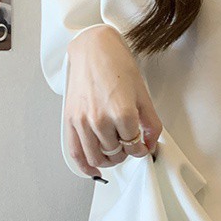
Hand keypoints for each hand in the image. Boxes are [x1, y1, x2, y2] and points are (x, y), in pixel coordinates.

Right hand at [64, 25, 161, 178]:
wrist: (94, 49)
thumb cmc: (117, 66)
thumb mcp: (143, 95)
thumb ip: (151, 124)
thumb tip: (149, 144)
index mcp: (122, 112)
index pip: (134, 146)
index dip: (140, 149)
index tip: (141, 146)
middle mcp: (100, 119)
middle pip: (116, 153)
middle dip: (125, 153)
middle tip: (128, 145)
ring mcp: (83, 121)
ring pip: (97, 157)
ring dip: (109, 160)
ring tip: (115, 153)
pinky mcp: (70, 120)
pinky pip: (75, 153)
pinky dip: (85, 166)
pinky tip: (93, 170)